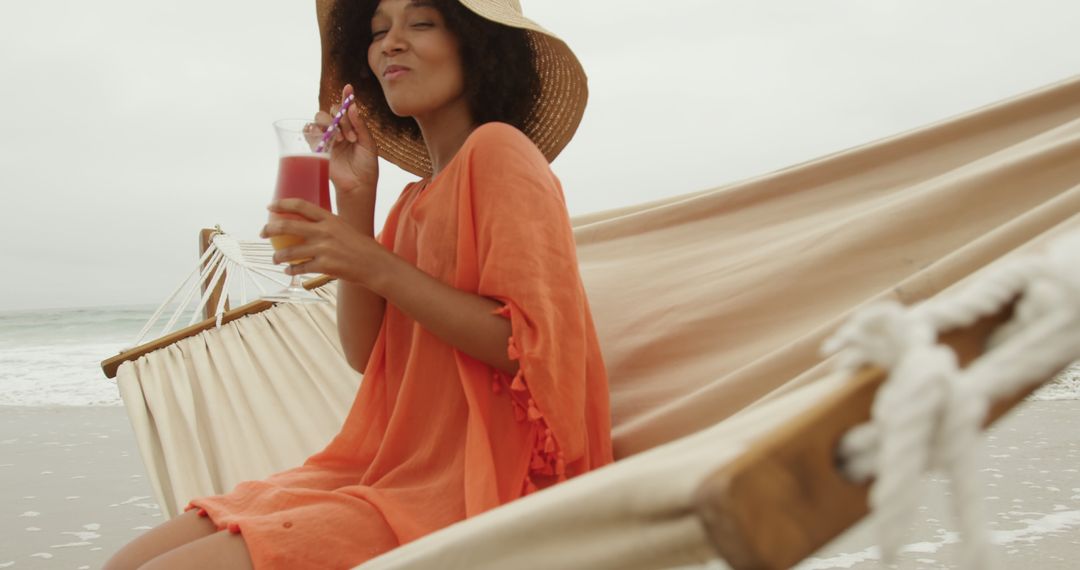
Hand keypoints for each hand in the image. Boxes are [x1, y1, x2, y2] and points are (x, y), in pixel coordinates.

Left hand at [261, 198, 387, 286]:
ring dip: (278, 256)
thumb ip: (326, 226)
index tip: (270, 207)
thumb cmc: (360, 246)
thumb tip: (306, 227)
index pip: (301, 206)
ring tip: (275, 258)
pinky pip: (301, 268)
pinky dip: (292, 271)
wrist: (375, 265)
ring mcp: (324, 249)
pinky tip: (288, 271)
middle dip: (270, 229)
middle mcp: (324, 232)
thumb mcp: (344, 228)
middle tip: (262, 233)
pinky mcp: (324, 266)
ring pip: (290, 252)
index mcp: (329, 219)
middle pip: (288, 226)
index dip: (282, 204)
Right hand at [305, 84, 379, 194]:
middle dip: (341, 118)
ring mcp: (326, 138)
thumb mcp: (369, 144)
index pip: (347, 107)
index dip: (346, 95)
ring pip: (319, 118)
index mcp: (352, 127)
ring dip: (330, 124)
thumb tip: (352, 106)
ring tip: (342, 141)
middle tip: (351, 136)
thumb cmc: (366, 166)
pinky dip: (313, 130)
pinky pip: (308, 132)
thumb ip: (360, 125)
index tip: (349, 87)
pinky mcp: (316, 147)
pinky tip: (324, 137)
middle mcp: (338, 130)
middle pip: (332, 111)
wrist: (358, 185)